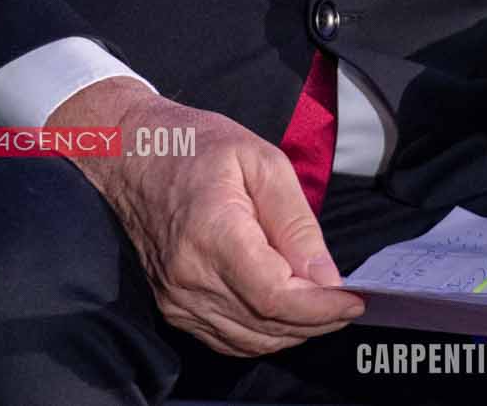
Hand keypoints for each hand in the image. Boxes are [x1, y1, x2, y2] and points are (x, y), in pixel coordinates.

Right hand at [43, 76, 364, 357]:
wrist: (132, 153)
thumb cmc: (198, 146)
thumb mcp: (261, 160)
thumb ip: (295, 222)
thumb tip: (327, 278)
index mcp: (214, 233)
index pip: (275, 296)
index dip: (320, 308)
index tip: (354, 301)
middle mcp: (189, 278)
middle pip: (265, 324)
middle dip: (315, 322)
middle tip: (349, 305)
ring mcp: (176, 298)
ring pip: (248, 340)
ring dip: (292, 332)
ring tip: (325, 310)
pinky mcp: (172, 307)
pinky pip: (226, 338)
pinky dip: (262, 333)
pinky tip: (286, 313)